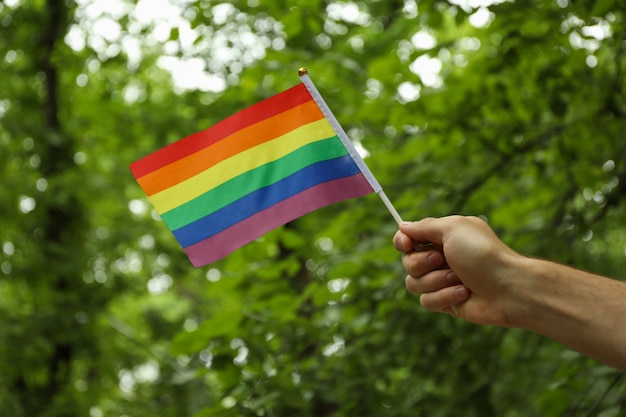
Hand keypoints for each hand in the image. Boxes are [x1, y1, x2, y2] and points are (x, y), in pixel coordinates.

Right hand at [394, 216, 519, 326]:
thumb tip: (403, 226)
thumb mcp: (453, 229)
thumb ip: (425, 227)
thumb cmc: (483, 254)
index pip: (409, 238)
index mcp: (442, 238)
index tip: (406, 244)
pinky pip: (426, 302)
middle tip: (441, 260)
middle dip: (422, 263)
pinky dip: (444, 297)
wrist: (508, 288)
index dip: (402, 242)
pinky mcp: (445, 302)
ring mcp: (441, 281)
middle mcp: (440, 259)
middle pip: (407, 262)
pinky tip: (464, 294)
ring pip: (413, 283)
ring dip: (435, 281)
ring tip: (459, 279)